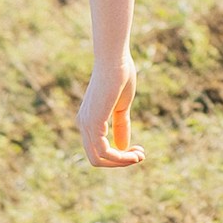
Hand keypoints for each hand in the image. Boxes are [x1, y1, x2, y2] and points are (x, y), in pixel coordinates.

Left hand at [78, 53, 142, 167]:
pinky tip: (134, 152)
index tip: (139, 150)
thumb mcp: (122, 106)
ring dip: (122, 162)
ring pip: (98, 159)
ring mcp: (86, 123)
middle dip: (120, 163)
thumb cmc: (120, 76)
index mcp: (88, 119)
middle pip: (96, 159)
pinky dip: (120, 157)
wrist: (115, 59)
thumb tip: (124, 147)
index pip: (98, 150)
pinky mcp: (94, 121)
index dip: (118, 157)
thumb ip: (120, 126)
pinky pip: (104, 150)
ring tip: (140, 156)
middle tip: (140, 157)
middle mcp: (83, 124)